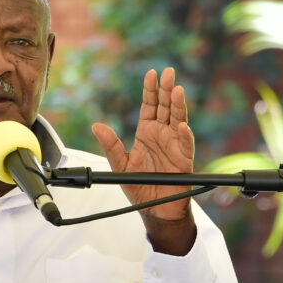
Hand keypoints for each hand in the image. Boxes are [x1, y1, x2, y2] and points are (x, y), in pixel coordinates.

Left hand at [92, 67, 195, 255]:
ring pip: (178, 119)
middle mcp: (162, 134)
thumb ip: (110, 146)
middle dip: (167, 89)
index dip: (150, 90)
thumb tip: (96, 126)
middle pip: (166, 107)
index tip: (151, 73)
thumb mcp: (120, 165)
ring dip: (179, 105)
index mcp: (146, 132)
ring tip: (178, 90)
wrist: (154, 209)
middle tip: (169, 73)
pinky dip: (185, 135)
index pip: (149, 105)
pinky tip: (182, 125)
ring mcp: (174, 145)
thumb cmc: (139, 187)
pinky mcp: (184, 159)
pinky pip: (186, 144)